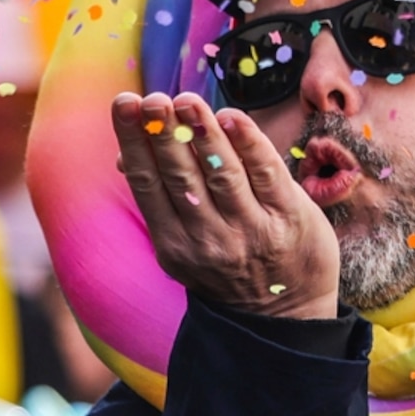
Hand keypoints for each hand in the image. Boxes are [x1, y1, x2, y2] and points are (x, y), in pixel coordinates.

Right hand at [111, 90, 341, 320]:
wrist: (285, 316)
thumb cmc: (226, 266)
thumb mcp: (183, 248)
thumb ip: (160, 201)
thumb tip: (124, 157)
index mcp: (174, 244)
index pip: (148, 184)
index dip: (134, 142)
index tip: (125, 104)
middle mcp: (209, 240)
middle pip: (180, 177)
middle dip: (164, 135)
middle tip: (152, 99)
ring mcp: (251, 231)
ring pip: (222, 174)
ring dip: (203, 134)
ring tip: (186, 101)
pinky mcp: (290, 219)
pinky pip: (266, 174)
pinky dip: (249, 144)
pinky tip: (232, 118)